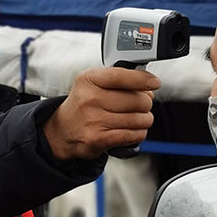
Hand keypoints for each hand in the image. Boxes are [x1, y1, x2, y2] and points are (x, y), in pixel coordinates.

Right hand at [43, 68, 159, 159]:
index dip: (143, 80)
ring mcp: (94, 120)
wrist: (63, 130)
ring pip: (139, 119)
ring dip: (144, 120)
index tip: (154, 83)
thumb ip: (118, 79)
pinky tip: (133, 130)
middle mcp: (90, 99)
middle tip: (139, 105)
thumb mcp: (93, 83)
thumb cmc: (83, 104)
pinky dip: (139, 133)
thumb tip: (148, 84)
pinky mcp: (98, 139)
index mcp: (89, 80)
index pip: (123, 76)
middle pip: (138, 100)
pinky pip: (133, 135)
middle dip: (145, 103)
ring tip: (136, 119)